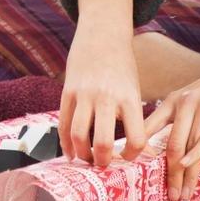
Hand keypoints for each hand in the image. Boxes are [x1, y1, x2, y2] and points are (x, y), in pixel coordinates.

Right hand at [59, 22, 148, 167]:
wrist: (102, 34)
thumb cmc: (121, 66)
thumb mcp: (133, 89)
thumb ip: (131, 116)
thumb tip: (134, 150)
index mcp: (130, 98)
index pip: (136, 139)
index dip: (133, 155)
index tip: (128, 157)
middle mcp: (107, 97)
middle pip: (104, 143)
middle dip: (103, 162)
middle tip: (104, 165)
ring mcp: (85, 94)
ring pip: (78, 136)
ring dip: (82, 155)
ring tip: (86, 159)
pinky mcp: (68, 91)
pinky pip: (63, 124)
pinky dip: (65, 143)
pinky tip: (71, 152)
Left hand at [142, 44, 199, 200]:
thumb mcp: (194, 96)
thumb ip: (181, 116)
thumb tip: (172, 145)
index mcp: (172, 100)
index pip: (147, 128)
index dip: (138, 152)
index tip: (134, 174)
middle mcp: (183, 103)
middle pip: (170, 145)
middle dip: (168, 175)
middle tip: (169, 197)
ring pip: (187, 148)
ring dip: (185, 175)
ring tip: (183, 195)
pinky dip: (195, 156)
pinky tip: (187, 170)